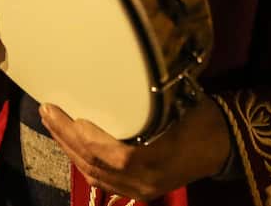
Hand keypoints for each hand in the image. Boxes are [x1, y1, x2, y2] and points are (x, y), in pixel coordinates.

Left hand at [38, 96, 232, 200]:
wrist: (223, 145)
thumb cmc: (200, 118)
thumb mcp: (174, 103)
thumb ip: (141, 102)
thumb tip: (109, 79)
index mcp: (151, 158)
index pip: (106, 151)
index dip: (80, 134)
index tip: (63, 112)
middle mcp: (141, 180)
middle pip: (93, 162)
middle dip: (65, 136)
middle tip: (47, 110)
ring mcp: (139, 190)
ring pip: (93, 174)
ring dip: (69, 149)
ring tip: (52, 125)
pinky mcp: (139, 191)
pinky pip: (103, 182)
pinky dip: (84, 163)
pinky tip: (72, 148)